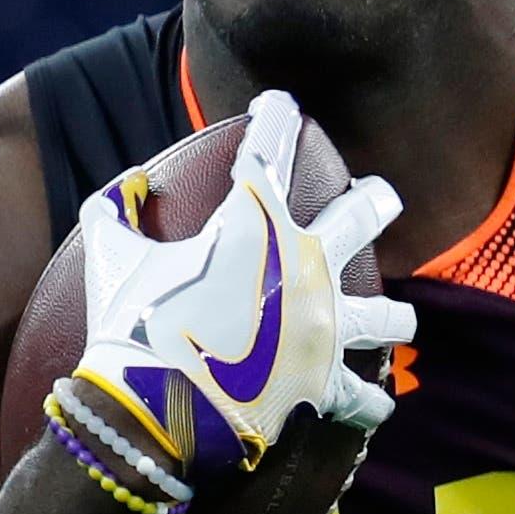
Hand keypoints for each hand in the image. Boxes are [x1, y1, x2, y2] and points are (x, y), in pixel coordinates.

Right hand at [69, 90, 417, 482]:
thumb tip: (126, 184)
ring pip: (382, 317)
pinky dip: (367, 403)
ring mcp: (322, 327)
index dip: (274, 116)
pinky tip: (377, 407)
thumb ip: (114, 212)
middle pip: (358, 217)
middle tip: (383, 196)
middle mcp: (304, 267)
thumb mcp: (110, 257)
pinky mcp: (323, 384)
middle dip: (375, 201)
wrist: (153, 409)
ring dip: (393, 318)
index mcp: (254, 224)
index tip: (277, 105)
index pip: (269, 149)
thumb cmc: (129, 326)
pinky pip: (361, 396)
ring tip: (404, 322)